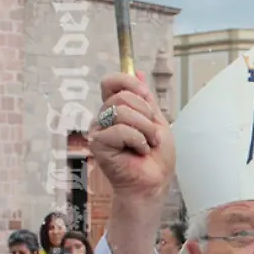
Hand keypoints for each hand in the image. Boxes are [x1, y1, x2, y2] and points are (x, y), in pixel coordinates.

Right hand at [92, 73, 174, 204]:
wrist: (154, 182)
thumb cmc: (156, 157)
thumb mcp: (156, 120)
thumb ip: (145, 98)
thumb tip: (138, 71)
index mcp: (116, 110)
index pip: (111, 82)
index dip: (128, 83)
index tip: (146, 97)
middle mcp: (103, 118)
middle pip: (121, 97)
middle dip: (145, 114)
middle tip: (152, 134)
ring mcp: (98, 131)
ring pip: (121, 111)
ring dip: (144, 128)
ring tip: (147, 143)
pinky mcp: (97, 144)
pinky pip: (119, 130)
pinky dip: (137, 140)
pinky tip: (138, 152)